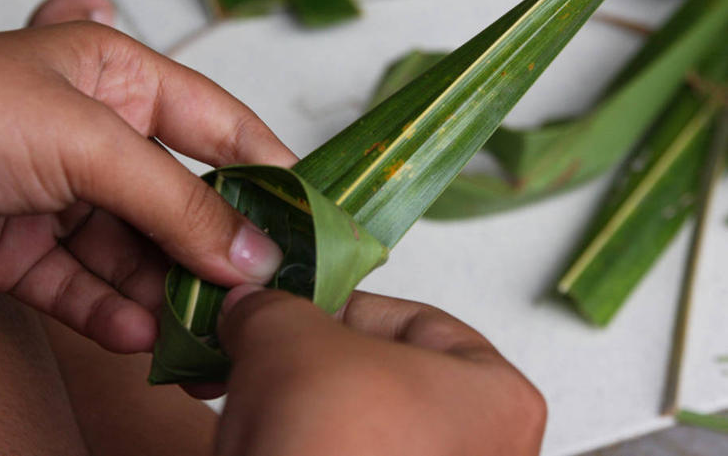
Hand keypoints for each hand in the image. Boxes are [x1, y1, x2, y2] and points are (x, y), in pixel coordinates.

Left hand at [0, 23, 295, 351]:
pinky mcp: (27, 251)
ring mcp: (64, 198)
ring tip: (204, 338)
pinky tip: (142, 337)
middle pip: (184, 204)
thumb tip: (254, 253)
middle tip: (260, 299)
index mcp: (121, 80)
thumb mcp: (84, 143)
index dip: (271, 174)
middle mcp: (98, 138)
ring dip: (170, 297)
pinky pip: (89, 289)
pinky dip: (116, 316)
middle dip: (218, 254)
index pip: (222, 128)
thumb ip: (176, 203)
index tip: (314, 225)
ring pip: (140, 257)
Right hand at [217, 287, 545, 455]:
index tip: (291, 313)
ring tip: (260, 410)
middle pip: (382, 376)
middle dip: (312, 366)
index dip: (335, 307)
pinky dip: (307, 451)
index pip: (410, 318)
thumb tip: (251, 308)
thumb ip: (271, 306)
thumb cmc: (331, 449)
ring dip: (303, 413)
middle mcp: (483, 452)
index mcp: (497, 396)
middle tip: (268, 358)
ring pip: (358, 428)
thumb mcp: (287, 337)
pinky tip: (267, 446)